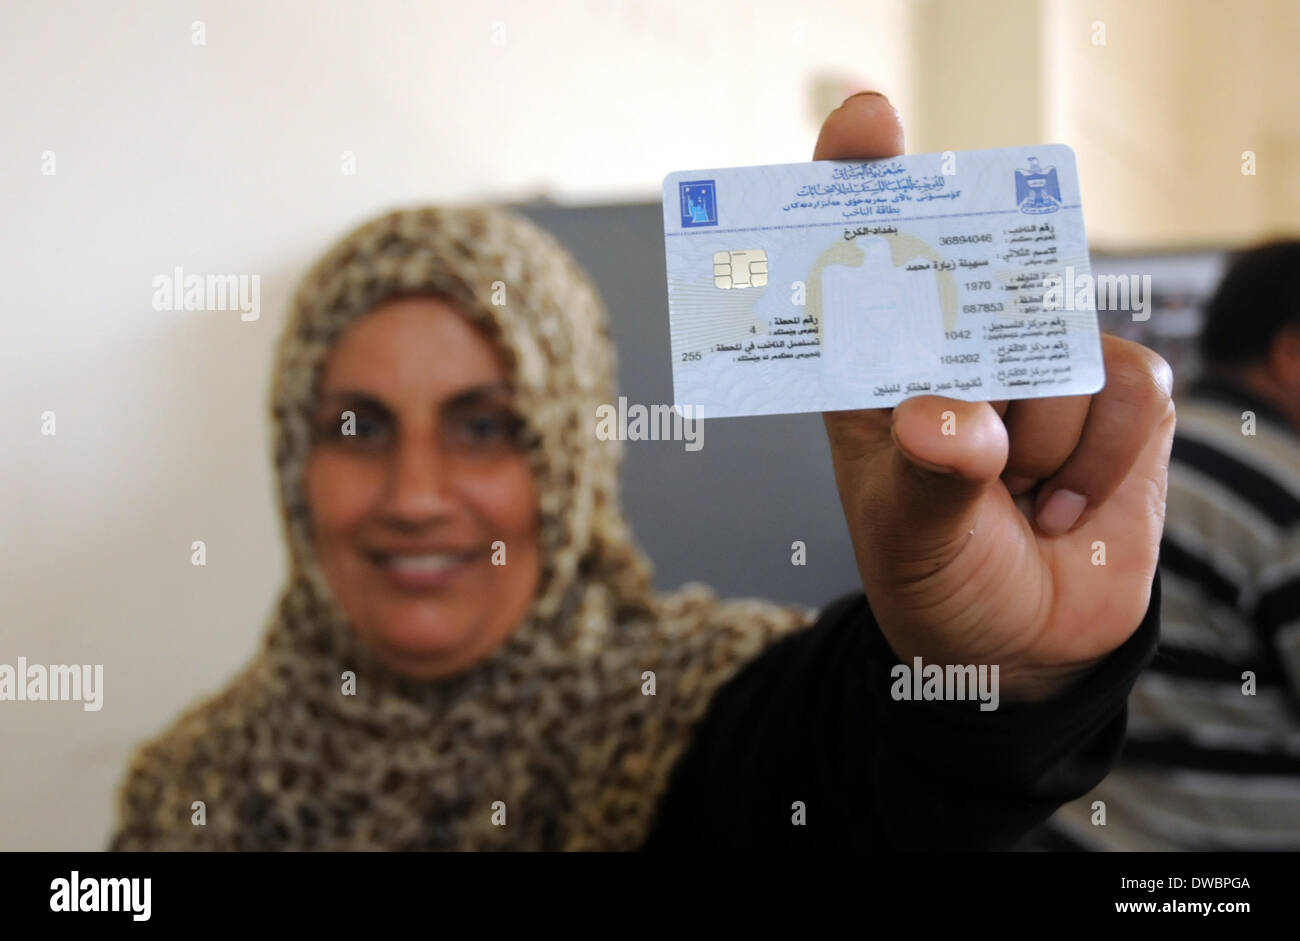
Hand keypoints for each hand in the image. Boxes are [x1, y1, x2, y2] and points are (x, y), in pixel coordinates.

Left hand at [817, 93, 1175, 701]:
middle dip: (986, 326)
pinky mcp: (1116, 395)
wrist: (1023, 644)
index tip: (869, 124)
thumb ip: (929, 477)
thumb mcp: (910, 538)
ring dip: (1040, 444)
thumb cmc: (938, 577)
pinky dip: (1099, 461)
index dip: (861, 181)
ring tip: (1011, 498)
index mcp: (875, 368)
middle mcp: (955, 350)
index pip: (861, 256)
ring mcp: (1039, 367)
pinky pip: (1128, 389)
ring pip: (1059, 349)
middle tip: (973, 407)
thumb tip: (947, 419)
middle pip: (980, 273)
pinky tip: (1060, 508)